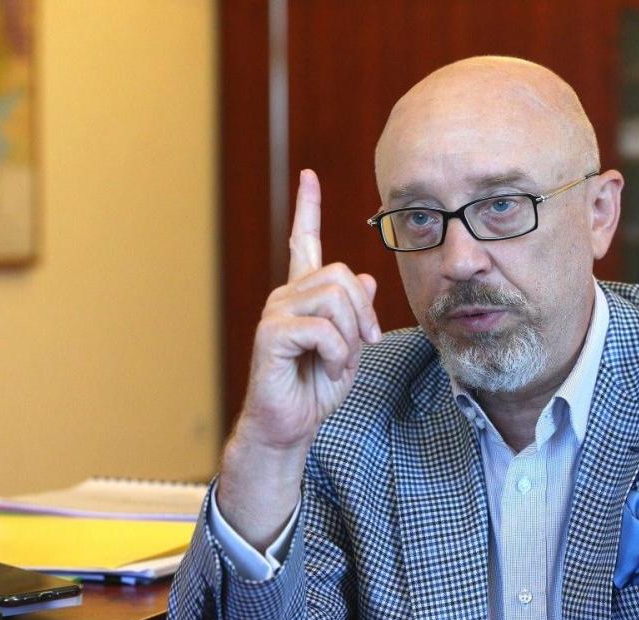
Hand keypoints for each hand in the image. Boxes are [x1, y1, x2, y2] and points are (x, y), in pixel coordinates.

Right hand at [218, 169, 379, 548]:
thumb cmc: (317, 387)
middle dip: (364, 311)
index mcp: (305, 295)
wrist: (292, 424)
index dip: (307, 208)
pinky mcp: (271, 334)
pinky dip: (337, 353)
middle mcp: (287, 295)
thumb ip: (358, 314)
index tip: (309, 176)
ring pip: (334, 296)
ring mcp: (276, 312)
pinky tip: (326, 368)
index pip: (303, 241)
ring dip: (351, 334)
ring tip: (339, 359)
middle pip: (341, 274)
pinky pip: (322, 328)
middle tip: (364, 342)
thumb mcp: (350, 348)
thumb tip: (368, 279)